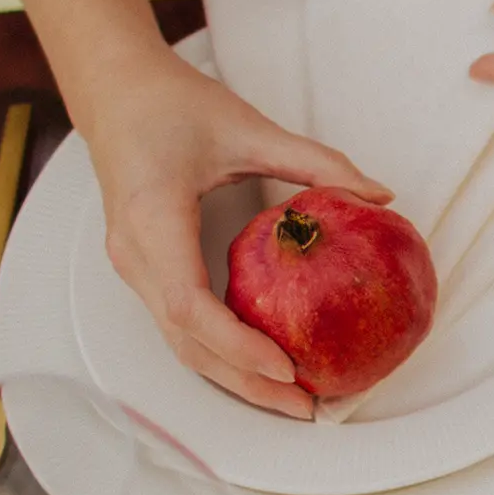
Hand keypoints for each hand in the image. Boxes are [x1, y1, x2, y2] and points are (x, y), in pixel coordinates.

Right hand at [79, 44, 388, 418]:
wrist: (113, 87)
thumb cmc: (171, 103)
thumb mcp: (248, 126)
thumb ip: (316, 162)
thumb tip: (380, 194)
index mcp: (152, 218)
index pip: (187, 303)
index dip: (235, 344)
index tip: (285, 366)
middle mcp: (135, 253)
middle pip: (185, 340)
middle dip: (244, 381)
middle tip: (307, 406)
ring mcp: (134, 264)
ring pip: (180, 340)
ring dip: (233, 375)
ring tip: (293, 399)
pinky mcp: (144, 266)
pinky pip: (181, 322)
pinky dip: (221, 350)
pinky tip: (265, 361)